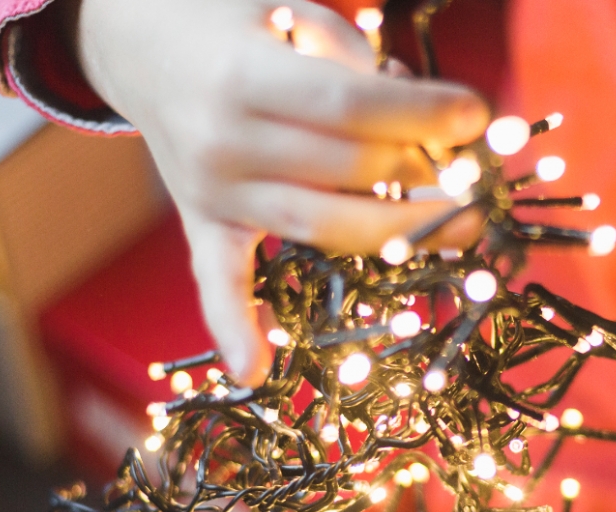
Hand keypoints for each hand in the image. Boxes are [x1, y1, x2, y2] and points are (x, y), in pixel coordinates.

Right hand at [71, 0, 489, 380]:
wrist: (140, 42)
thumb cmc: (237, 23)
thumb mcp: (293, 15)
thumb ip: (354, 67)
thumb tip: (428, 127)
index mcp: (244, 79)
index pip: (349, 108)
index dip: (419, 114)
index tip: (475, 116)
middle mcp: (223, 144)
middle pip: (346, 171)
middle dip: (421, 171)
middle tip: (475, 175)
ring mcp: (211, 191)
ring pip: (319, 226)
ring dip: (396, 232)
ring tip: (462, 229)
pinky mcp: (203, 223)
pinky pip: (218, 281)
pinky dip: (233, 326)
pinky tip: (254, 372)